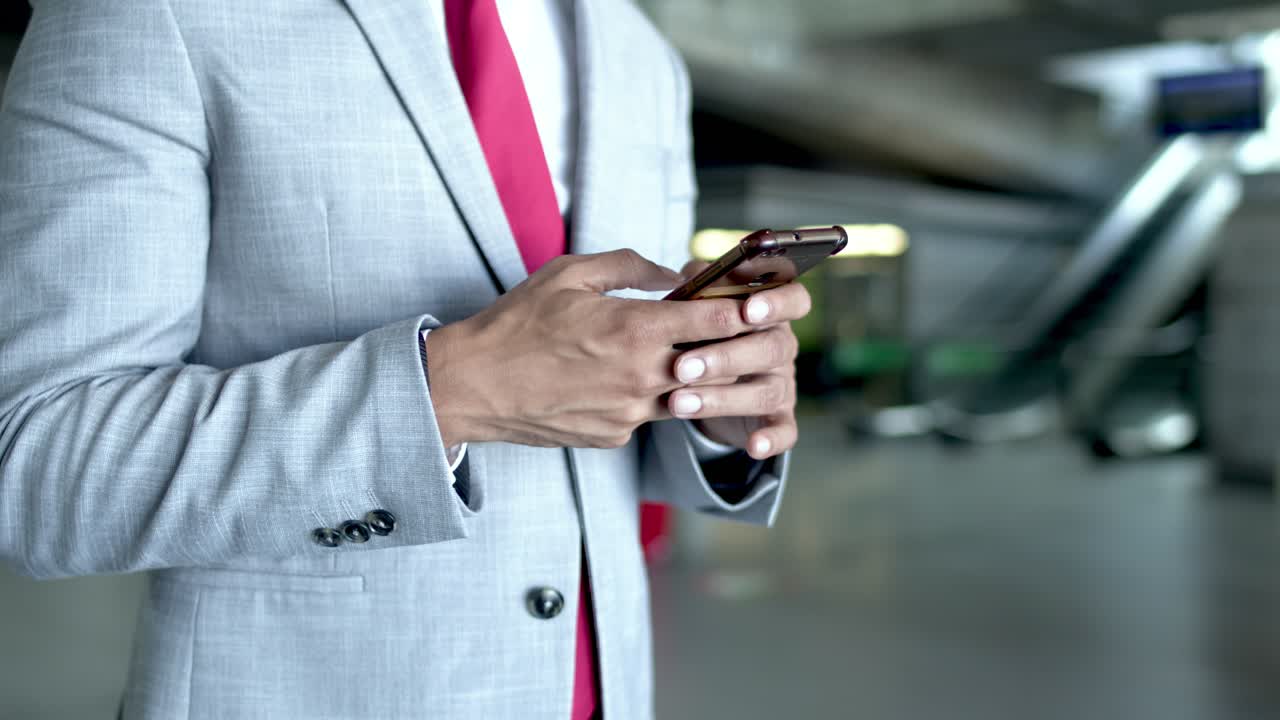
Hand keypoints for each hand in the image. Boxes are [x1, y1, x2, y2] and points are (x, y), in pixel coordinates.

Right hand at [425, 250, 759, 448]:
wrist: (472, 386)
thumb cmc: (517, 324)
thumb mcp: (570, 274)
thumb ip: (630, 267)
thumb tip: (673, 274)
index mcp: (635, 329)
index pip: (717, 319)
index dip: (747, 308)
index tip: (765, 301)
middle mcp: (642, 376)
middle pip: (714, 362)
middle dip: (729, 346)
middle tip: (741, 331)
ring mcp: (630, 414)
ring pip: (686, 393)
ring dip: (693, 375)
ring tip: (685, 354)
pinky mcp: (615, 437)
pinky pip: (648, 414)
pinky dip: (648, 396)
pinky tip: (625, 380)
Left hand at [667, 261, 809, 459]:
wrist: (712, 380)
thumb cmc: (706, 332)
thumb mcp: (702, 307)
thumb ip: (701, 287)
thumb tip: (690, 274)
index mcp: (770, 312)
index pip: (793, 299)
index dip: (775, 303)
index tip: (747, 310)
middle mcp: (782, 346)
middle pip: (771, 348)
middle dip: (725, 358)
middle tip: (683, 367)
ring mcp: (782, 384)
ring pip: (765, 391)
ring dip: (722, 398)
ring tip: (679, 403)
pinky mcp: (779, 418)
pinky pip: (783, 430)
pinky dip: (771, 439)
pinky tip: (753, 446)